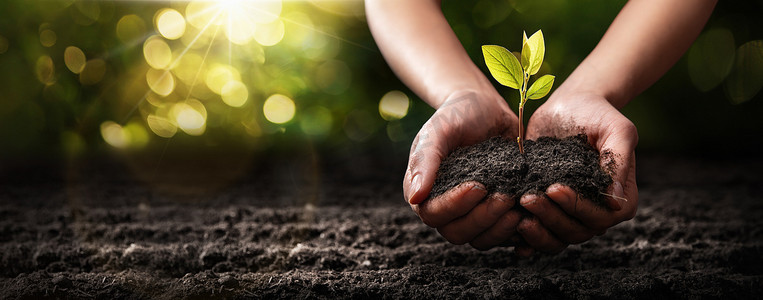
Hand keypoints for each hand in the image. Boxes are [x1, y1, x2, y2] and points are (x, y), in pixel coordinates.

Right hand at [404, 90, 525, 249]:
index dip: (455, 205)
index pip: (432, 214)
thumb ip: (425, 160)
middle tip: (506, 196)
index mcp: (424, 192)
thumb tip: (415, 196)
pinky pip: (502, 236)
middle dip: (483, 218)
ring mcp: (470, 213)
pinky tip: (530, 216)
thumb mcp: (439, 130)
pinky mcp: (494, 214)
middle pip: (456, 233)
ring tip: (519, 204)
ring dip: (500, 227)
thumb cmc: (458, 115)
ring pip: (480, 239)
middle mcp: (444, 208)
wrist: (487, 108)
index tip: (479, 185)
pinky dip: (516, 232)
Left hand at [516, 92, 638, 253]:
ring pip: (557, 237)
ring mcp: (571, 214)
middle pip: (577, 231)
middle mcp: (597, 212)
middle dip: (551, 217)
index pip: (601, 217)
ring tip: (519, 207)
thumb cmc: (596, 115)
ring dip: (538, 230)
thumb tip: (616, 201)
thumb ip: (618, 161)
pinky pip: (541, 235)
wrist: (568, 107)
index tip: (553, 188)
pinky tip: (513, 234)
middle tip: (528, 197)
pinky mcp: (549, 210)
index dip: (577, 207)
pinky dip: (528, 240)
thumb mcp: (616, 129)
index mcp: (620, 198)